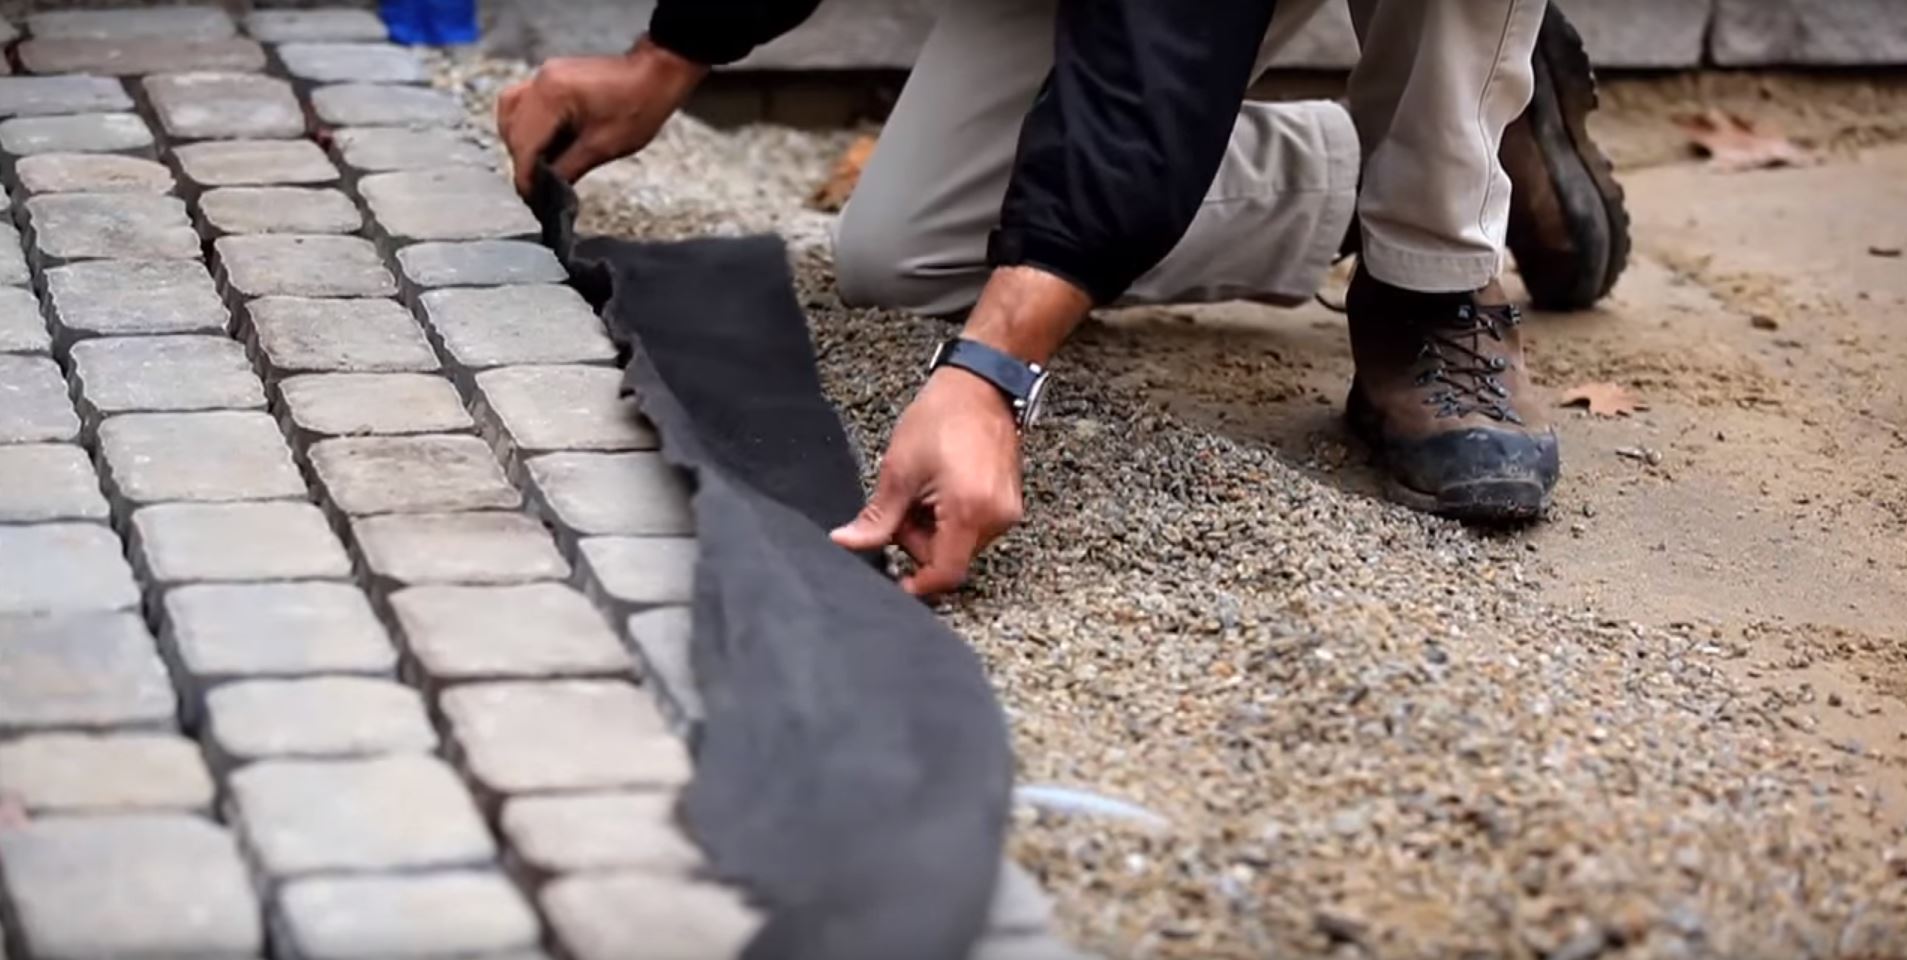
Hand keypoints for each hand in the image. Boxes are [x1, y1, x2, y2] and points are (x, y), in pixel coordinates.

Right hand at [496, 36, 707, 195]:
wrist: (656, 74)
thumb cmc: (639, 105)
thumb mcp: (603, 146)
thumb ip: (568, 169)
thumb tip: (548, 191)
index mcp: (552, 95)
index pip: (524, 143)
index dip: (525, 176)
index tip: (531, 199)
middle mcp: (541, 81)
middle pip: (513, 130)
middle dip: (522, 162)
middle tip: (538, 190)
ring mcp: (543, 76)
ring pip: (511, 115)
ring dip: (521, 144)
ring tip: (539, 170)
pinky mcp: (551, 78)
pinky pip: (524, 104)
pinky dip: (528, 127)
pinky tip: (543, 146)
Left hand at [831, 368, 1024, 596]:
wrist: (981, 385)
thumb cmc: (942, 417)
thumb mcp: (899, 470)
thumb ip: (877, 518)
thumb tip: (849, 543)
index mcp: (969, 511)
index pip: (945, 573)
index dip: (918, 584)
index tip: (898, 582)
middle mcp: (996, 517)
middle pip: (950, 558)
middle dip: (919, 541)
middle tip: (903, 506)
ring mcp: (1006, 510)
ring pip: (960, 543)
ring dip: (934, 528)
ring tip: (924, 490)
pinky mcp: (1009, 501)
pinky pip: (975, 526)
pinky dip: (952, 517)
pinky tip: (942, 488)